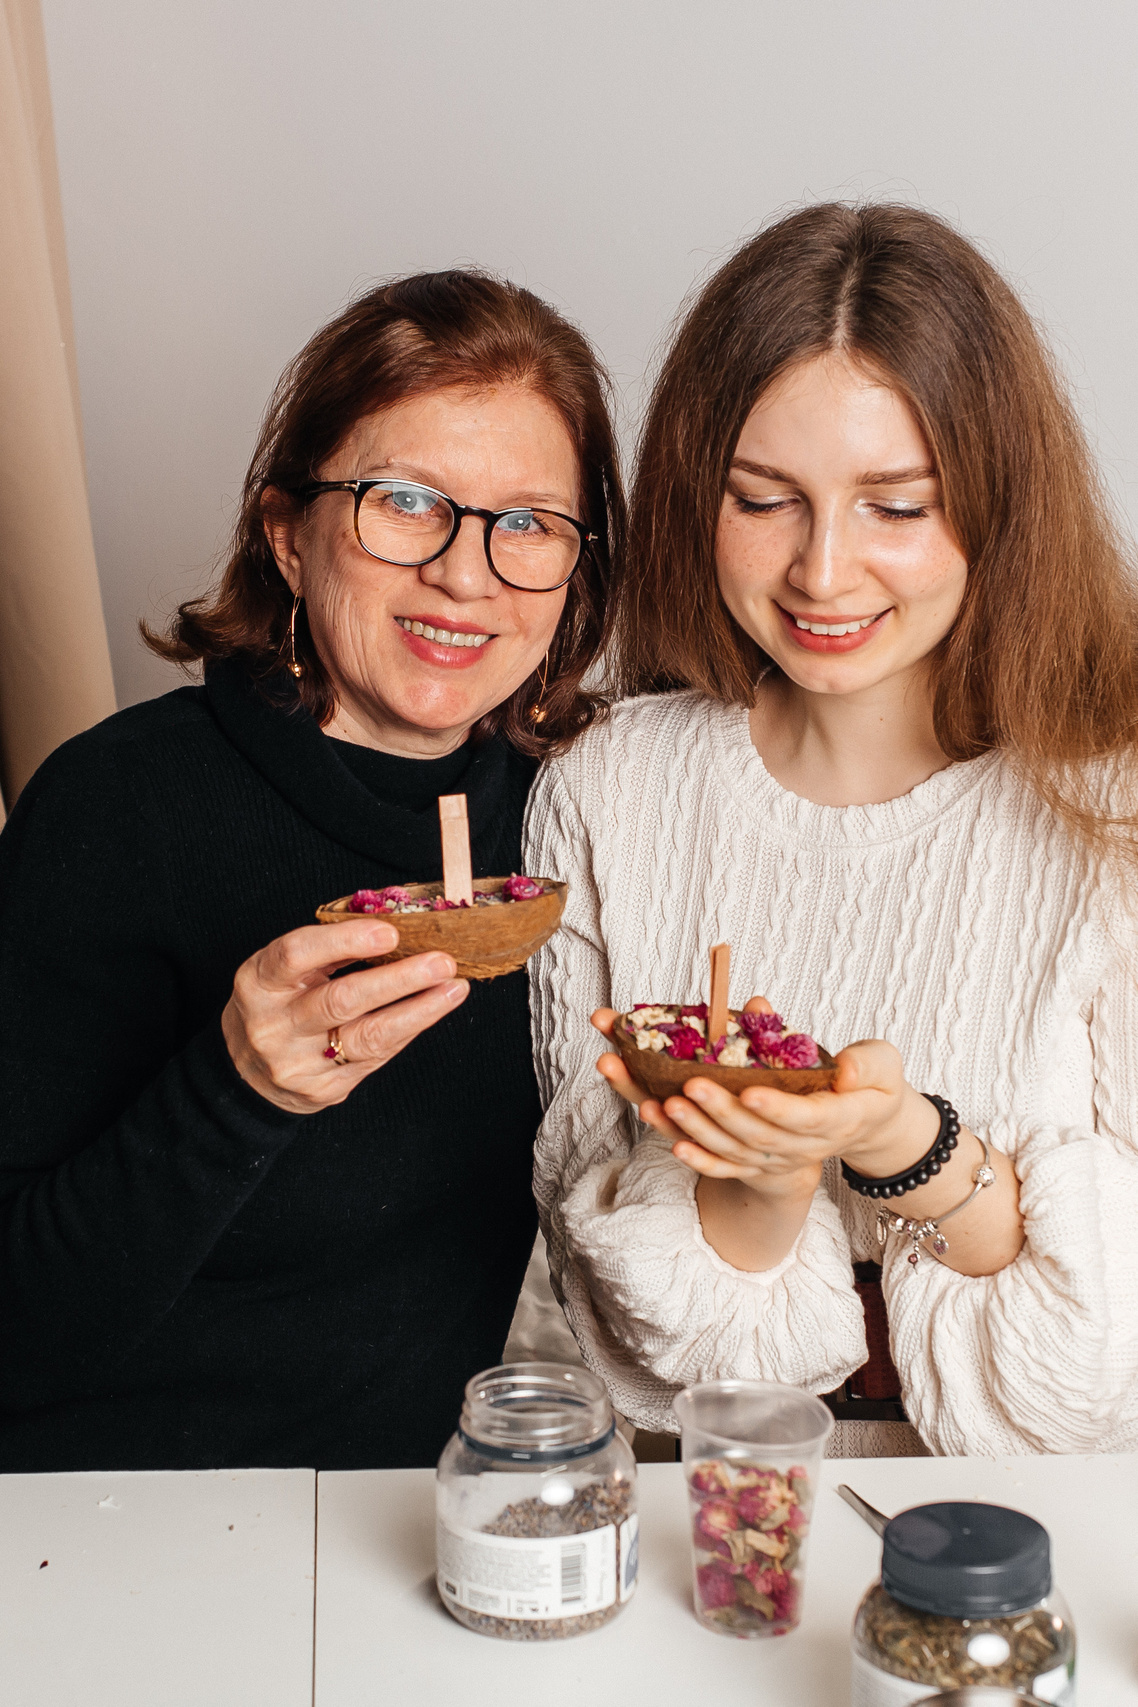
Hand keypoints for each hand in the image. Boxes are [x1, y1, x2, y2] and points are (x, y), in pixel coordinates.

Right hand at [222, 917, 468, 1113]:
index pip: (297, 954)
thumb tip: (393, 924)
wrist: (246, 1074)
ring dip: (419, 1010)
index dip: (344, 940)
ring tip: (454, 988)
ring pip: (367, 1036)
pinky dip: (408, 1030)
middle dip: (399, 979)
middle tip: (441, 962)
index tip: (389, 933)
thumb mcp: (285, 971)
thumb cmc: (277, 1004)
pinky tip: (431, 1010)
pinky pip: (375, 1058)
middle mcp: (273, 1026)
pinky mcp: (323, 1090)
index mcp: (259, 983)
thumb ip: (329, 950)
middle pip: (341, 1000)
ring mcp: (297, 1063)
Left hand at [593, 1011, 936, 1192]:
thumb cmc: (871, 1085)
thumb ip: (867, 1063)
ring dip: (697, 1130)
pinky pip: (725, 1166)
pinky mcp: (759, 1162)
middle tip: (690, 1085)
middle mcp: (805, 1147)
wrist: (866, 1123)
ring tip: (663, 1103)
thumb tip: (846, 1069)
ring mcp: (779, 1159)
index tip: (750, 1092)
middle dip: (723, 1112)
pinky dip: (698, 1157)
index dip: (778, 1108)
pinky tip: (669, 1138)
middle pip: (759, 1136)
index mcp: (837, 1119)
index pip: (806, 1118)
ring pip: (734, 1151)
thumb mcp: (883, 1066)